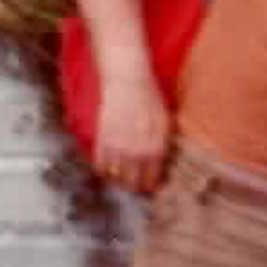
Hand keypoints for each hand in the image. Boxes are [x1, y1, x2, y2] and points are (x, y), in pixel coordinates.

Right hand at [93, 73, 170, 194]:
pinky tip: (106, 167)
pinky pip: (100, 166)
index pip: (152, 179)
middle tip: (132, 184)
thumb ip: (164, 144)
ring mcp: (119, 148)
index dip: (149, 186)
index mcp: (157, 148)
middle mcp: (138, 152)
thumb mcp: (165, 122)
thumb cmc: (150, 98)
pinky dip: (103, 169)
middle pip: (133, 184)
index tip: (147, 186)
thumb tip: (162, 164)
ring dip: (117, 179)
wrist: (128, 81)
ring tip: (119, 177)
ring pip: (116, 177)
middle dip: (133, 186)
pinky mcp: (103, 141)